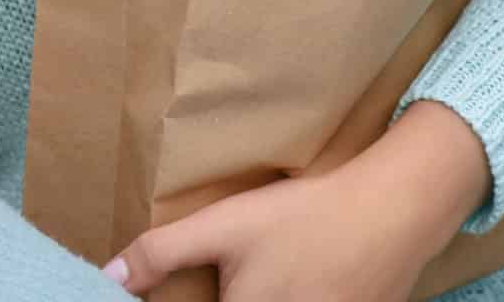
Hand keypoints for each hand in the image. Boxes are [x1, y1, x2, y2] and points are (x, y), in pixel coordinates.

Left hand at [107, 102, 489, 301]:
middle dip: (225, 294)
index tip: (207, 281)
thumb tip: (109, 276)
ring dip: (256, 295)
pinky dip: (294, 293)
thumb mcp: (225, 226)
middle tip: (239, 268)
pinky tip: (298, 277)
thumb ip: (162, 253)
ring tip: (266, 269)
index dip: (185, 300)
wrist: (394, 212)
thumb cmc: (305, 217)